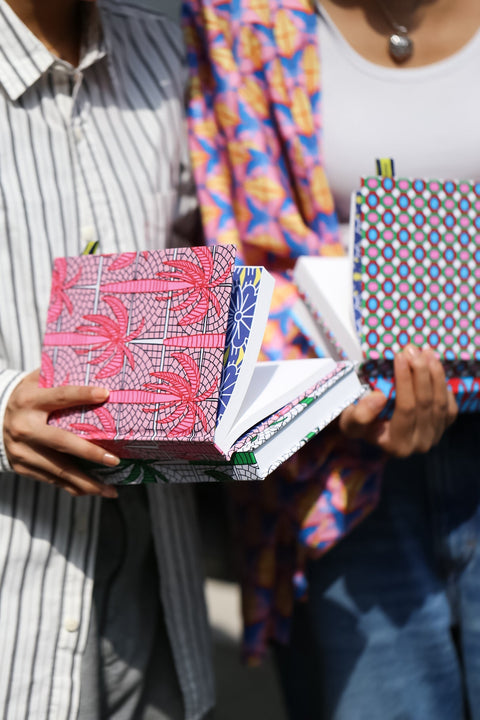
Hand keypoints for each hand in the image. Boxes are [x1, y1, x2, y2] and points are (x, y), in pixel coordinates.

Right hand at [4, 370, 118, 496]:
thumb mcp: (38, 383)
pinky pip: (52, 479)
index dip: (82, 394)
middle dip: (90, 453)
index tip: (105, 394)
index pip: (60, 396)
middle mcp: (24, 427)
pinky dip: (74, 486)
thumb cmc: (28, 397)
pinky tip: (93, 490)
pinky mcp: (22, 467)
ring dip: (87, 482)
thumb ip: (61, 380)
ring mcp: (22, 451)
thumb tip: (99, 373)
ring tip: (110, 490)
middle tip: (114, 460)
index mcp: (30, 400)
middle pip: (61, 442)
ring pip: (59, 469)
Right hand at [339, 346, 457, 457]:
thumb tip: (379, 398)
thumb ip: (360, 414)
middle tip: (413, 350)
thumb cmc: (359, 423)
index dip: (405, 381)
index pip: (405, 408)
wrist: (373, 430)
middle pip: (426, 403)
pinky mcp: (443, 428)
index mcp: (397, 445)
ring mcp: (434, 437)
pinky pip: (449, 405)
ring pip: (440, 402)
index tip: (399, 356)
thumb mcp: (349, 420)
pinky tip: (434, 367)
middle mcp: (419, 445)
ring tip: (426, 352)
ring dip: (435, 374)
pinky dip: (443, 385)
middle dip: (421, 372)